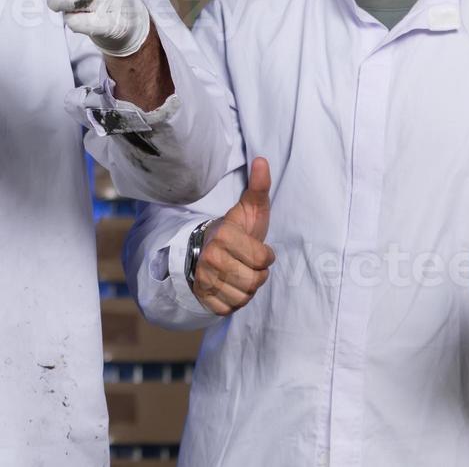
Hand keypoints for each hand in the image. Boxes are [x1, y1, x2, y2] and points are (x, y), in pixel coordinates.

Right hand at [191, 157, 274, 315]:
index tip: (256, 249)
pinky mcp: (203, 299)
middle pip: (255, 281)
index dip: (265, 256)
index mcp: (225, 237)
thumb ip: (258, 187)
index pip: (263, 260)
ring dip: (247, 289)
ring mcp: (205, 281)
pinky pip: (230, 309)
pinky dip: (234, 301)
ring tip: (239, 274)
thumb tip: (262, 160)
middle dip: (257, 274)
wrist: (203, 251)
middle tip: (247, 264)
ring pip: (244, 297)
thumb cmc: (234, 232)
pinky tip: (229, 287)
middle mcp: (211, 260)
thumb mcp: (248, 209)